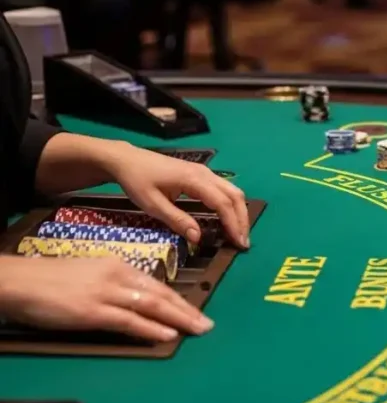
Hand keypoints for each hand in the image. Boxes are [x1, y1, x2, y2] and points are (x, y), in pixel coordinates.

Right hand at [0, 256, 212, 342]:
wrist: (20, 280)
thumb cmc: (50, 280)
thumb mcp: (90, 275)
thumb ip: (114, 286)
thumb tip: (136, 303)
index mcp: (118, 266)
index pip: (156, 284)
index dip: (179, 299)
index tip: (196, 310)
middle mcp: (117, 276)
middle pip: (161, 294)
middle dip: (188, 310)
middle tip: (208, 324)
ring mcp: (105, 293)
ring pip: (151, 305)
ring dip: (179, 319)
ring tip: (198, 329)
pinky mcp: (91, 311)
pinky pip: (129, 320)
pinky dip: (151, 328)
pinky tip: (167, 334)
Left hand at [107, 146, 249, 248]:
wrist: (128, 159)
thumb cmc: (137, 181)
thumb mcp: (152, 204)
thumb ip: (177, 220)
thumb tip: (198, 238)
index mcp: (194, 180)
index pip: (222, 203)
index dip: (233, 223)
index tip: (238, 243)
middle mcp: (205, 173)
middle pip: (234, 195)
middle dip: (242, 219)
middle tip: (243, 242)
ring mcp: (205, 172)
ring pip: (232, 191)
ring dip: (239, 212)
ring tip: (239, 232)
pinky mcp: (201, 174)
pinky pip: (224, 189)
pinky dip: (231, 205)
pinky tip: (228, 218)